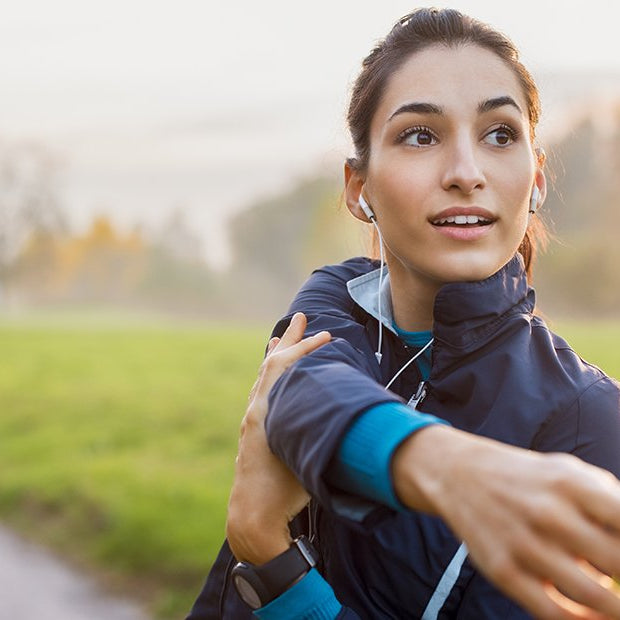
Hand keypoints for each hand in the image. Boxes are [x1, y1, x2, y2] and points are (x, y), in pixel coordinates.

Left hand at [226, 313, 329, 563]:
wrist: (251, 518)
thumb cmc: (283, 491)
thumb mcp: (307, 456)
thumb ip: (324, 431)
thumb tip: (355, 412)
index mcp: (264, 412)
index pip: (282, 366)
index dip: (305, 348)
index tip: (326, 336)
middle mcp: (255, 410)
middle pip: (270, 364)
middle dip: (289, 340)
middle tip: (300, 317)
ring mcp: (252, 421)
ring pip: (263, 378)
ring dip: (277, 355)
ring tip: (280, 338)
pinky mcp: (253, 432)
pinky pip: (262, 392)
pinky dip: (270, 376)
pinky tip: (273, 377)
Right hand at [393, 425, 619, 619]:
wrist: (458, 473)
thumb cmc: (527, 479)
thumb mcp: (570, 472)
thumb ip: (612, 501)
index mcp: (571, 483)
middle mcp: (548, 512)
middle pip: (618, 563)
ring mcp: (522, 542)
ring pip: (593, 596)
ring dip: (614, 608)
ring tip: (615, 605)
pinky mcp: (502, 570)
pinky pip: (553, 613)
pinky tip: (588, 616)